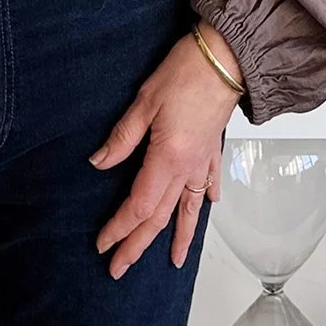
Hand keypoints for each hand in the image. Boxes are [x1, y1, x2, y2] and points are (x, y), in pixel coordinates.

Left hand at [88, 30, 242, 277]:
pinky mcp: (213, 149)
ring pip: (188, 209)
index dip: (119, 228)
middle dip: (138, 244)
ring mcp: (203, 162)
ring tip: (172, 262)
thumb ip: (122, 137)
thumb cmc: (184, 73)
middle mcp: (187, 169)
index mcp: (166, 159)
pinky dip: (205, 200)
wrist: (225, 57)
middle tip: (120, 268)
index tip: (102, 245)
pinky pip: (208, 183)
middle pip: (159, 216)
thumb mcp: (144, 102)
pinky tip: (206, 206)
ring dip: (178, 237)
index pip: (138, 205)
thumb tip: (99, 163)